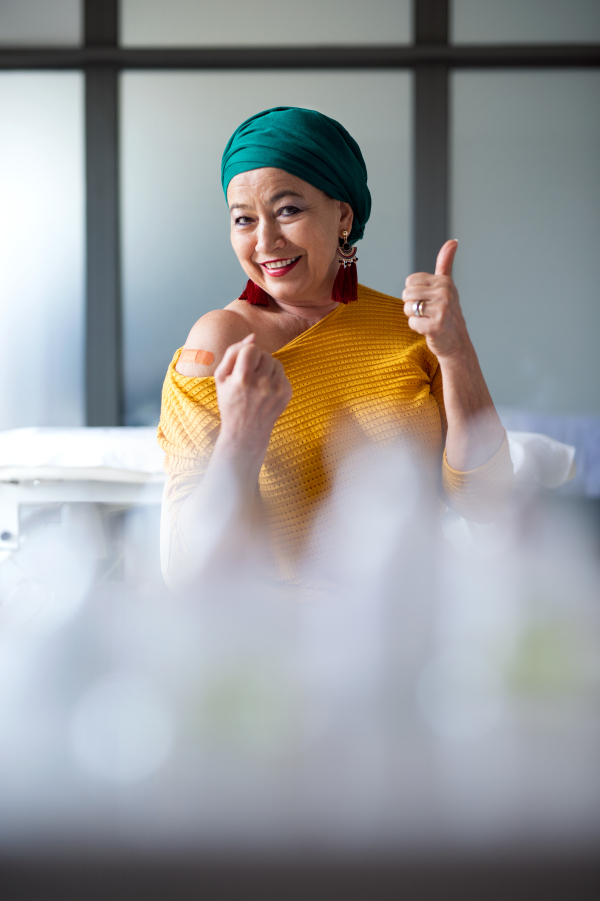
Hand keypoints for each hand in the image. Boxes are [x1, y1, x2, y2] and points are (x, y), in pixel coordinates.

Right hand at [214, 334, 291, 453]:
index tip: (242, 365)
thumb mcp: (221, 377)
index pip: (252, 349)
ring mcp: (276, 390)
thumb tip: (253, 337)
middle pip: (265, 354)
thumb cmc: (230, 401)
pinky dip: (275, 379)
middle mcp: (262, 384)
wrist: (246, 431)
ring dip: (268, 368)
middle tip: (249, 375)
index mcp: (243, 379)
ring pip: (277, 363)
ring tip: (258, 382)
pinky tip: (266, 391)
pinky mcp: (287, 394)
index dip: (246, 354)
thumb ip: (233, 352)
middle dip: (258, 360)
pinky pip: (283, 374)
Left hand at [402, 240, 471, 359]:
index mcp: (444, 282)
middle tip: (428, 312)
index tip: (428, 300)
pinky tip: (429, 330)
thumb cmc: (448, 313)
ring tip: (428, 320)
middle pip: (406, 294)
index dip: (414, 293)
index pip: (410, 281)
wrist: (456, 342)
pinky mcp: (435, 326)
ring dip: (414, 317)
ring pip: (408, 308)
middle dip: (412, 305)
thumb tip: (452, 241)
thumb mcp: (447, 286)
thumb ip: (445, 263)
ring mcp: (441, 310)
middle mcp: (445, 293)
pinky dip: (417, 329)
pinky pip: (412, 323)